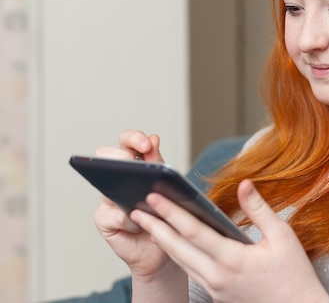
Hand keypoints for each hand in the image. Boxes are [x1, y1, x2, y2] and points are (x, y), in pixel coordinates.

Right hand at [93, 130, 179, 279]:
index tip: (147, 144)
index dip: (134, 138)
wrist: (161, 248)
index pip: (127, 141)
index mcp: (133, 163)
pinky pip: (112, 216)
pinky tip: (140, 223)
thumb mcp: (166, 185)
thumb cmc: (165, 213)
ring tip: (142, 194)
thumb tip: (153, 138)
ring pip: (103, 182)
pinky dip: (129, 219)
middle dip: (121, 156)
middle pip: (105, 154)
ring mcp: (107, 198)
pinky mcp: (104, 220)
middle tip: (137, 164)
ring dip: (123, 187)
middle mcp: (115, 177)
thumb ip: (158, 163)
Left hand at [131, 179, 328, 302]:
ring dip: (162, 241)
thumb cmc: (293, 273)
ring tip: (148, 224)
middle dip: (154, 227)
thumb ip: (259, 209)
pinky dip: (177, 254)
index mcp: (233, 259)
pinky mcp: (216, 295)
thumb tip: (244, 184)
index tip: (154, 197)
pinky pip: (190, 271)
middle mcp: (217, 276)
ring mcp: (215, 288)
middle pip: (177, 248)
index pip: (193, 231)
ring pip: (181, 262)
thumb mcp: (283, 235)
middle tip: (136, 209)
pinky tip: (173, 243)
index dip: (171, 212)